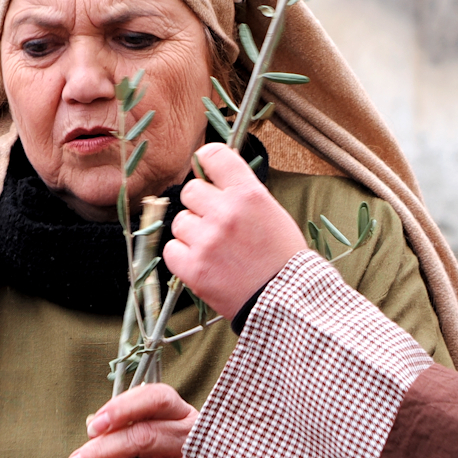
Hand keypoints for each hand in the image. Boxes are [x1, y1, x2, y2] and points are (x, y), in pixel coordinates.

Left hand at [163, 144, 306, 319]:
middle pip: (190, 190)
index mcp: (248, 194)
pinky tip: (204, 263)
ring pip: (180, 221)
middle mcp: (225, 213)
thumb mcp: (272, 213)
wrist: (285, 302)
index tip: (205, 170)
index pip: (213, 155)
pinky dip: (183, 256)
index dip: (206, 161)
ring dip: (192, 232)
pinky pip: (171, 249)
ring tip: (214, 248)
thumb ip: (242, 194)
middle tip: (215, 222)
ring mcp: (206, 240)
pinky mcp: (193, 267)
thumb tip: (213, 178)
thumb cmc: (282, 258)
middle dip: (200, 204)